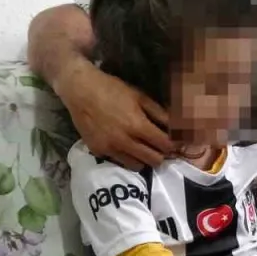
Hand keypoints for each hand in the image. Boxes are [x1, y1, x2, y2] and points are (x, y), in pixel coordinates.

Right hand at [56, 62, 173, 169]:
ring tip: (142, 148)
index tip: (174, 143)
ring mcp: (110, 149)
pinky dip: (125, 156)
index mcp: (138, 126)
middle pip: (154, 160)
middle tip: (160, 147)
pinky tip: (124, 145)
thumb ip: (159, 114)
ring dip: (144, 159)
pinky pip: (118, 161)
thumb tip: (176, 127)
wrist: (80, 90)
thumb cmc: (113, 89)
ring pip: (137, 166)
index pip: (165, 145)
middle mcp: (125, 141)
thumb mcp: (140, 97)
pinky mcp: (98, 151)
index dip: (173, 145)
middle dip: (161, 155)